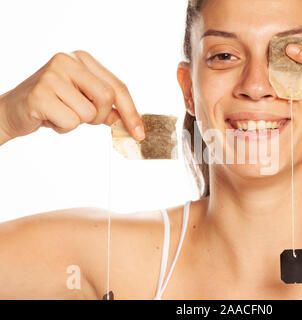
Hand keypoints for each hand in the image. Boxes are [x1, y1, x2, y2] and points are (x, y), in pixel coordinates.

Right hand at [0, 50, 144, 144]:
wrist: (12, 111)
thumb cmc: (52, 106)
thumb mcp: (83, 101)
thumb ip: (106, 106)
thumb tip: (130, 122)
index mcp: (82, 59)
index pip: (118, 86)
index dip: (131, 112)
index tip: (139, 133)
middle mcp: (67, 60)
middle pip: (107, 97)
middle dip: (100, 117)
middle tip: (81, 118)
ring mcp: (52, 75)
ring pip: (89, 113)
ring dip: (77, 123)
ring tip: (59, 114)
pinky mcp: (40, 93)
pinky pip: (71, 122)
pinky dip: (62, 128)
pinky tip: (48, 118)